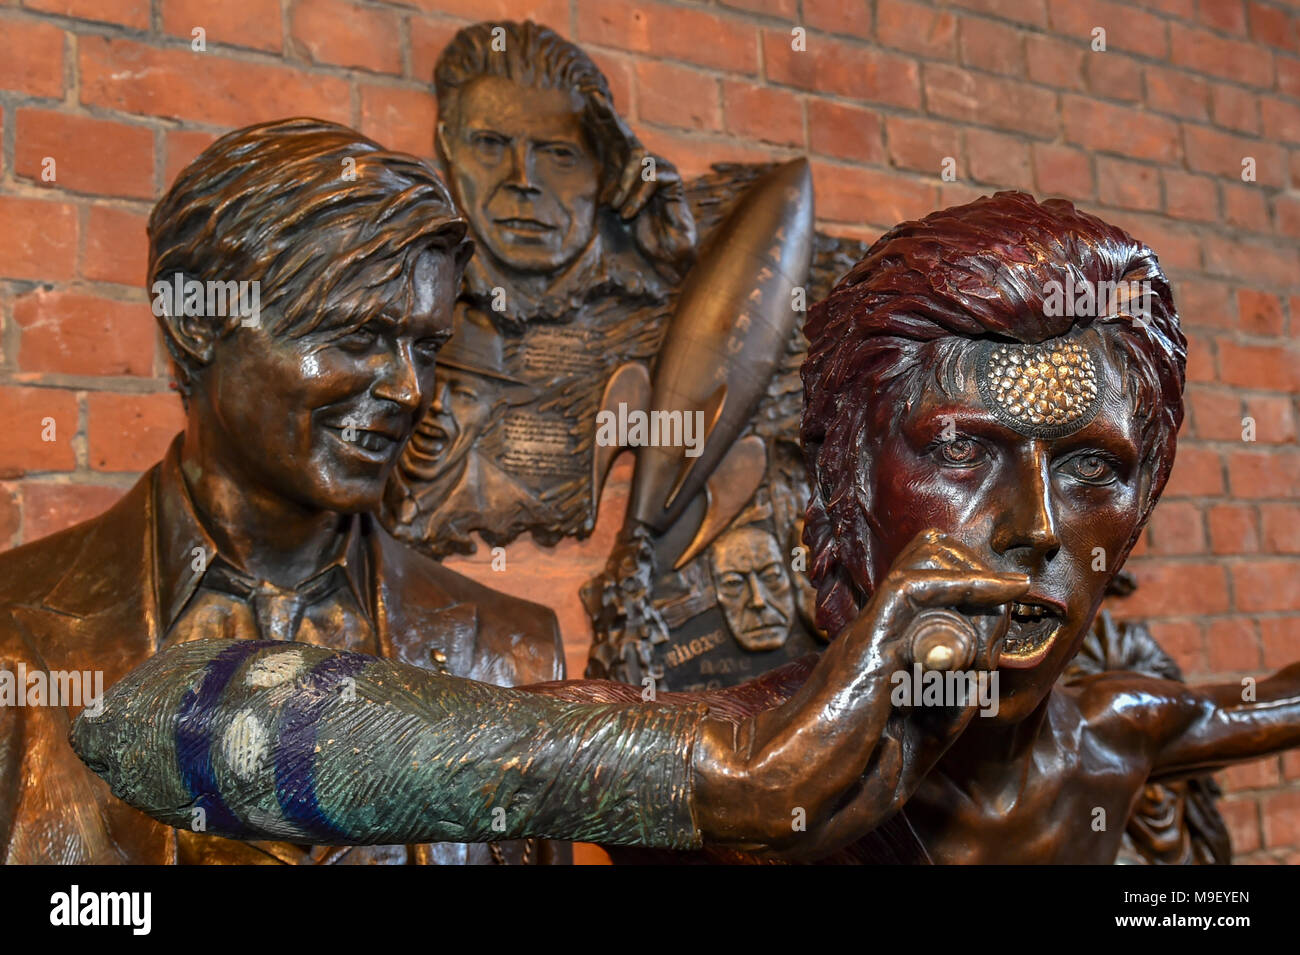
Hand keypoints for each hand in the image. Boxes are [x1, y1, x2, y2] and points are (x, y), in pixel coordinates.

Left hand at [585, 92, 695, 274]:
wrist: (662, 259)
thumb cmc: (633, 241)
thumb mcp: (605, 215)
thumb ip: (596, 193)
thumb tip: (568, 175)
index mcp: (624, 171)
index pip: (612, 140)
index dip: (600, 120)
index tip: (585, 99)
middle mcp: (642, 166)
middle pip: (624, 135)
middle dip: (608, 117)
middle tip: (593, 99)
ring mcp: (660, 171)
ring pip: (636, 158)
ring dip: (621, 183)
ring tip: (612, 207)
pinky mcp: (674, 182)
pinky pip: (652, 175)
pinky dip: (637, 195)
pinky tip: (628, 213)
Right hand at [691, 529, 1026, 855]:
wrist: (786, 793)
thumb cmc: (835, 781)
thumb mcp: (914, 742)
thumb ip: (946, 710)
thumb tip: (984, 675)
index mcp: (880, 657)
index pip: (925, 599)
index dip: (972, 595)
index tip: (1011, 606)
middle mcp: (875, 635)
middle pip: (924, 566)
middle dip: (976, 573)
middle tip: (1012, 591)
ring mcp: (869, 634)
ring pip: (924, 565)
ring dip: (975, 576)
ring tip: (1011, 589)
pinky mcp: (867, 640)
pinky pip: (916, 590)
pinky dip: (966, 584)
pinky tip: (1003, 590)